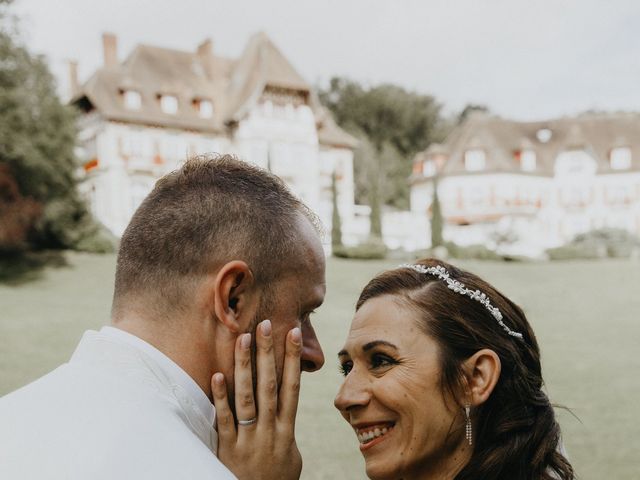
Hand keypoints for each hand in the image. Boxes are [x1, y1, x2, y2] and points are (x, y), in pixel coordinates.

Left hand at [211, 320, 302, 479]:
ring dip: (245, 366)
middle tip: (265, 324)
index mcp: (286, 430)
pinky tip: (217, 375)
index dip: (292, 358)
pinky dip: (221, 397)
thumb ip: (286, 431)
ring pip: (247, 396)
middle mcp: (269, 430)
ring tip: (242, 339)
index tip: (293, 332)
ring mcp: (249, 438)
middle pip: (269, 384)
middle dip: (267, 352)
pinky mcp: (228, 449)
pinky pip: (224, 419)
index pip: (291, 386)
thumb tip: (286, 409)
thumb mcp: (290, 456)